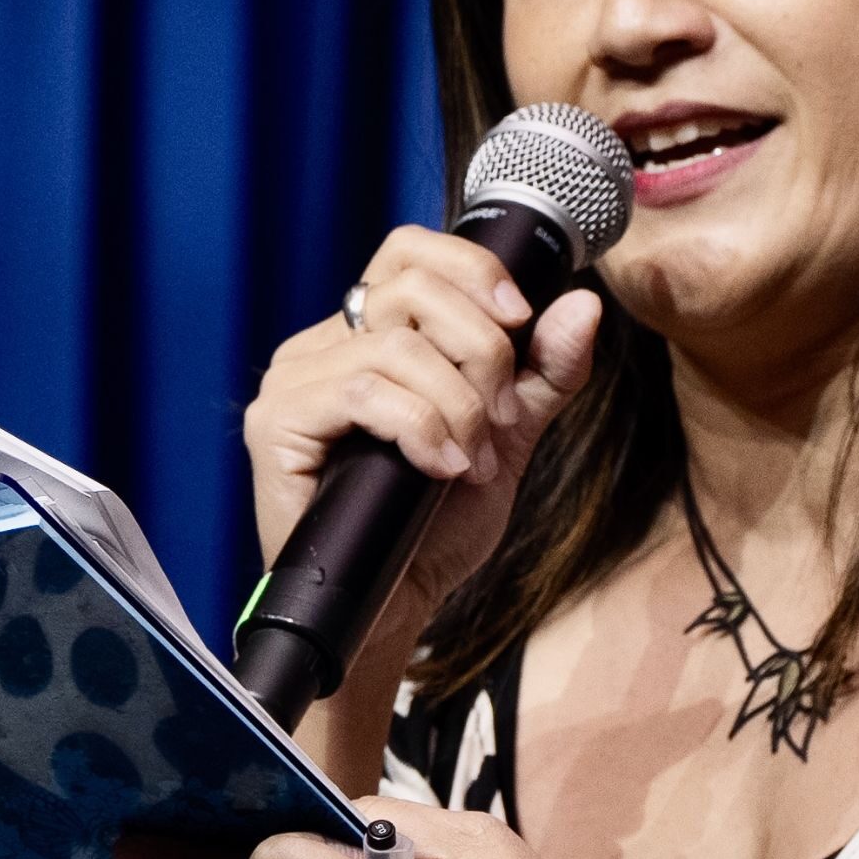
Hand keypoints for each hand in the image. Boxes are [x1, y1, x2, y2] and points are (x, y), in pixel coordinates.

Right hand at [242, 229, 600, 680]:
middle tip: (502, 420)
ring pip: (395, 346)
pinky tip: (438, 468)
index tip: (519, 319)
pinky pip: (363, 391)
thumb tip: (583, 304)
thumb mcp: (507, 438)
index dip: (471, 269)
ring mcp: (293, 382)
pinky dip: (420, 427)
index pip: (409, 251)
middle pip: (411, 288)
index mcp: (365, 334)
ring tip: (469, 462)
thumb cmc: (432, 527)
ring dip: (458, 406)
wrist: (394, 607)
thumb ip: (544, 372)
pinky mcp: (275, 424)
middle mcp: (321, 346)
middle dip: (481, 352)